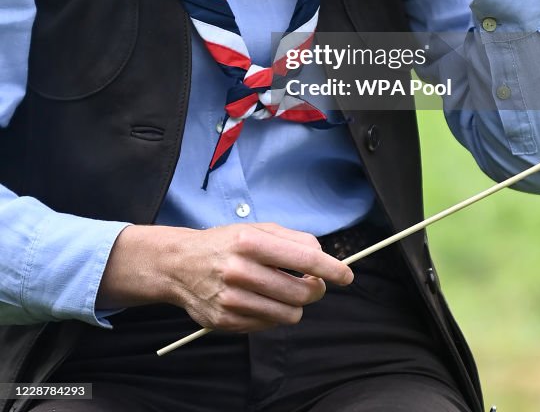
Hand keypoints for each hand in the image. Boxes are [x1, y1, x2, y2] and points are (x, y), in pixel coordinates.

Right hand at [98, 222, 353, 331]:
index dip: (331, 269)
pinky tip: (263, 300)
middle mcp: (240, 270)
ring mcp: (232, 299)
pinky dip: (274, 314)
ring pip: (289, 314)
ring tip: (285, 291)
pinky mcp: (226, 321)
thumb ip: (293, 239)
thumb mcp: (257, 228)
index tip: (346, 276)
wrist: (179, 264)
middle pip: (301, 291)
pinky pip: (269, 325)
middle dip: (315, 288)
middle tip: (312, 283)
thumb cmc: (226, 243)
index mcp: (250, 241)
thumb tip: (324, 257)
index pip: (304, 258)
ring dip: (296, 304)